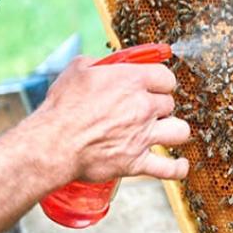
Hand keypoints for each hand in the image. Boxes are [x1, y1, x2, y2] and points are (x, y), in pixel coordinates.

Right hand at [34, 56, 189, 182]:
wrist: (52, 144)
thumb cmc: (62, 106)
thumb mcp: (78, 69)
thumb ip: (100, 63)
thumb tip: (109, 64)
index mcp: (133, 81)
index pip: (166, 77)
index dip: (160, 81)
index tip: (153, 86)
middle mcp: (144, 107)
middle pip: (170, 103)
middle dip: (158, 106)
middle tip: (143, 110)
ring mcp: (143, 136)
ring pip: (180, 131)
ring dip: (171, 130)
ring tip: (160, 131)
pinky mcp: (136, 162)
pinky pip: (168, 168)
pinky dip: (176, 168)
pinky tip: (179, 164)